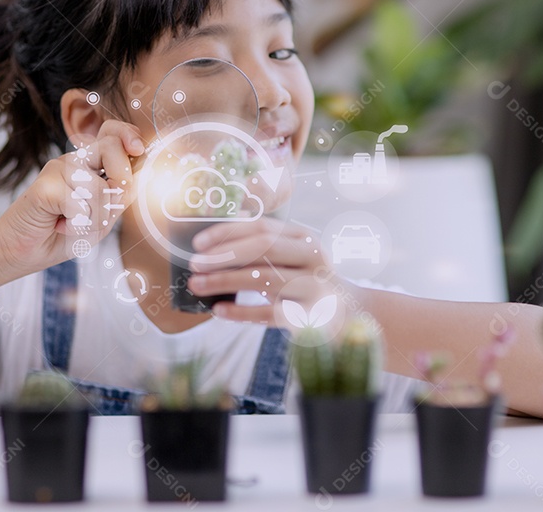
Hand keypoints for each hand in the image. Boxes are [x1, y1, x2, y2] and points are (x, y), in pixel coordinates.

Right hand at [0, 121, 144, 278]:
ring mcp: (57, 169)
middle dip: (121, 183)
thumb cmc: (62, 234)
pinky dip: (77, 225)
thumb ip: (119, 195)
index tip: (138, 149)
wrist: (23, 253)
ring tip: (75, 224)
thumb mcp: (102, 218)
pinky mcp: (44, 185)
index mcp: (89, 164)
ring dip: (95, 218)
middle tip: (102, 211)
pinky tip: (61, 226)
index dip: (129, 135)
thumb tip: (136, 176)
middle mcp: (73, 162)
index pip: (113, 133)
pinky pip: (80, 205)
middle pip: (112, 148)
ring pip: (100, 187)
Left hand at [186, 217, 353, 323]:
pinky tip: (219, 310)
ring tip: (197, 285)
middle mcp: (314, 257)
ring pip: (266, 279)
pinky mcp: (312, 316)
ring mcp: (316, 286)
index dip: (228, 232)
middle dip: (223, 255)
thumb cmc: (306, 282)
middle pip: (264, 248)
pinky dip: (242, 311)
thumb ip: (262, 251)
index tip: (197, 242)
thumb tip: (209, 251)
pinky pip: (271, 313)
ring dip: (225, 281)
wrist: (349, 314)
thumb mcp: (292, 258)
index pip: (262, 227)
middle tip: (193, 264)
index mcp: (304, 237)